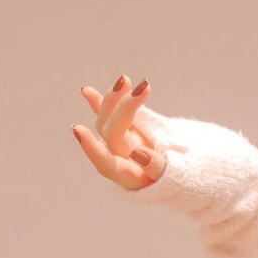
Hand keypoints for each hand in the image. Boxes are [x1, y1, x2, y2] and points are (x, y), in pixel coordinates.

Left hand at [74, 75, 167, 190]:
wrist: (179, 171)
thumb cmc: (176, 177)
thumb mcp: (173, 177)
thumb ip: (156, 168)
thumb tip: (139, 154)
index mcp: (129, 176)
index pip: (106, 162)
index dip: (91, 148)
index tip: (77, 129)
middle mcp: (119, 159)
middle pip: (111, 132)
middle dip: (124, 109)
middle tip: (144, 88)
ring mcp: (119, 143)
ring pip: (107, 120)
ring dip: (112, 99)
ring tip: (125, 80)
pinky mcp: (124, 129)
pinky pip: (108, 115)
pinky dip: (98, 102)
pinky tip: (85, 91)